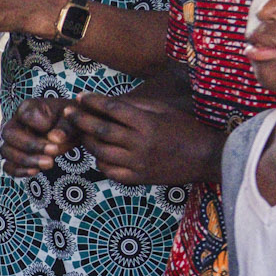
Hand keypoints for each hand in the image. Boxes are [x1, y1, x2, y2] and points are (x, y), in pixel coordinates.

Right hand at [0, 97, 75, 175]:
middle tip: (54, 151)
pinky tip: (36, 171)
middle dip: (30, 145)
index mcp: (28, 107)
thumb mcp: (73, 121)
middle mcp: (15, 122)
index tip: (57, 134)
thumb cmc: (70, 121)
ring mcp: (12, 141)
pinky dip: (19, 170)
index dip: (39, 126)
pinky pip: (8, 166)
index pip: (24, 115)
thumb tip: (55, 139)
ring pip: (6, 151)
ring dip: (26, 160)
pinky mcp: (15, 156)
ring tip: (50, 163)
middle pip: (9, 134)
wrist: (71, 131)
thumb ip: (65, 128)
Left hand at [65, 93, 221, 186]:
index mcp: (148, 123)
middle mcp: (141, 144)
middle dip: (81, 120)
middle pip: (101, 131)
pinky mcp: (139, 179)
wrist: (207, 158)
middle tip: (68, 112)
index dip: (94, 101)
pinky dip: (100, 162)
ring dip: (87, 141)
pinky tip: (98, 154)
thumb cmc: (186, 129)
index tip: (81, 96)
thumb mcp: (164, 111)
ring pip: (101, 152)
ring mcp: (138, 163)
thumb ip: (136, 106)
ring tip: (81, 133)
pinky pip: (110, 171)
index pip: (113, 109)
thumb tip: (108, 101)